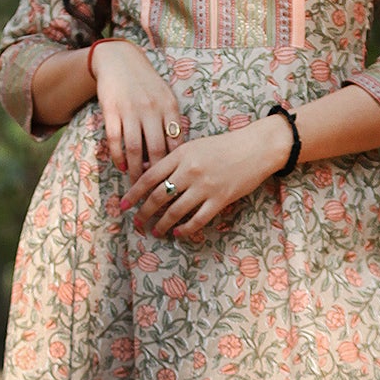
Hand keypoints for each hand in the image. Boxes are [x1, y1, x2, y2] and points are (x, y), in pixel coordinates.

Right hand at [92, 41, 186, 181]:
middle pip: (155, 150)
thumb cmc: (147, 84)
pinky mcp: (111, 110)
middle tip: (156, 196)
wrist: (120, 60)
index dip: (176, 167)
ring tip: (136, 187)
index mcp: (169, 108)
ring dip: (135, 170)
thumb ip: (172, 123)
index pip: (176, 143)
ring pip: (134, 148)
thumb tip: (179, 154)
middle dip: (156, 176)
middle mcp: (152, 109)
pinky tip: (121, 167)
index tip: (176, 186)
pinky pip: (115, 138)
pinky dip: (118, 156)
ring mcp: (130, 110)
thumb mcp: (166, 98)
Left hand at [119, 116, 291, 237]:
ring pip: (175, 211)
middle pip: (158, 196)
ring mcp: (205, 186)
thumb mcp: (194, 146)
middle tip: (137, 223)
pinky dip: (185, 229)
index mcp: (181, 155)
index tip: (123, 205)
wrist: (255, 148)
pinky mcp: (220, 199)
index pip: (149, 177)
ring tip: (155, 231)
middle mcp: (190, 171)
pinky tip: (178, 233)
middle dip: (144, 213)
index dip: (133, 193)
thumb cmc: (224, 146)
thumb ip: (173, 160)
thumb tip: (149, 174)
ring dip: (162, 224)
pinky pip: (198, 219)